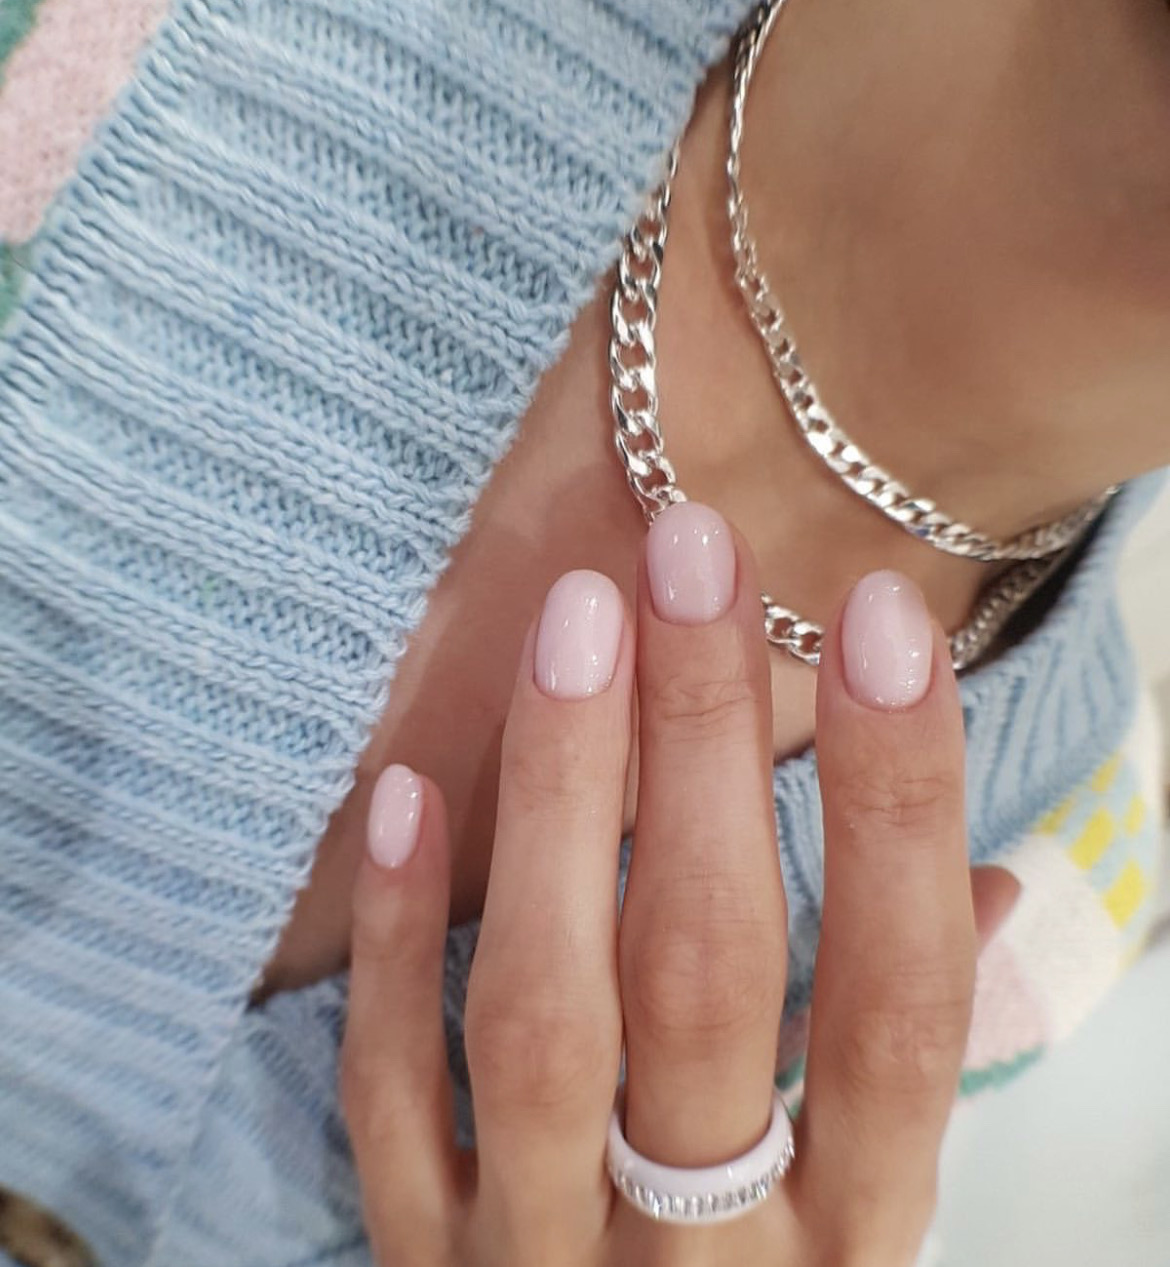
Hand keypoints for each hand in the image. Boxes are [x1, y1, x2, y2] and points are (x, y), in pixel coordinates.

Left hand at [341, 501, 977, 1265]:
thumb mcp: (868, 1207)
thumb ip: (910, 1048)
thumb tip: (979, 883)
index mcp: (853, 1236)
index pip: (895, 997)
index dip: (898, 800)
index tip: (878, 621)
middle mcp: (710, 1256)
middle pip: (711, 969)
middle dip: (706, 744)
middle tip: (689, 549)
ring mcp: (547, 1265)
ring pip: (550, 1014)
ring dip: (564, 802)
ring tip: (575, 622)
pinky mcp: (424, 1266)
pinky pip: (395, 1102)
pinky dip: (399, 946)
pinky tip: (405, 792)